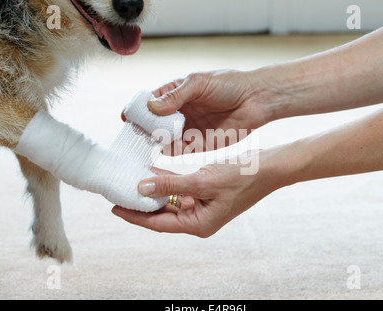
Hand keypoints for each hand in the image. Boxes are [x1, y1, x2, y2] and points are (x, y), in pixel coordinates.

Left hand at [112, 152, 270, 237]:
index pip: (159, 223)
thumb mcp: (202, 181)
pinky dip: (167, 183)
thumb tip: (141, 188)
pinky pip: (180, 192)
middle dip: (141, 204)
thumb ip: (170, 184)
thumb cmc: (241, 178)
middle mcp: (199, 219)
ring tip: (131, 181)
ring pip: (170, 202)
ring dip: (153, 191)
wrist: (268, 168)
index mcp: (199, 224)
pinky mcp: (205, 195)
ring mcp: (202, 208)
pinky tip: (153, 172)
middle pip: (162, 214)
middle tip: (119, 192)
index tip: (115, 207)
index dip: (135, 216)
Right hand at [143, 70, 277, 153]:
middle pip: (152, 124)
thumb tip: (151, 107)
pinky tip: (159, 154)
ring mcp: (186, 129)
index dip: (137, 110)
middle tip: (131, 138)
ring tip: (141, 148)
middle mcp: (178, 113)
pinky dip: (167, 152)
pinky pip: (177, 150)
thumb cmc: (228, 84)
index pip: (149, 103)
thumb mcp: (199, 83)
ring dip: (152, 143)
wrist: (256, 99)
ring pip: (162, 138)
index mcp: (175, 94)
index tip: (127, 118)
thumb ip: (175, 96)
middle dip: (141, 130)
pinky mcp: (197, 144)